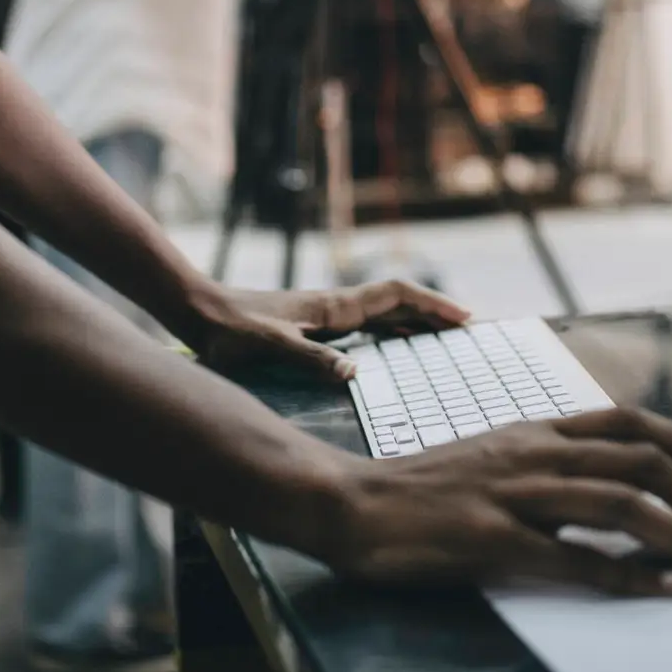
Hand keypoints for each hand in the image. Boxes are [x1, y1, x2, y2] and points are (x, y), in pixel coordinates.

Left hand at [188, 280, 469, 379]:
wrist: (199, 311)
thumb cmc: (230, 330)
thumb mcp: (270, 347)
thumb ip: (310, 359)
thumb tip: (355, 375)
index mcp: (333, 308)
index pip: (396, 296)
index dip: (432, 304)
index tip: (466, 318)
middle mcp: (335, 307)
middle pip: (398, 302)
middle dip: (434, 312)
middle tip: (471, 330)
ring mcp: (325, 315)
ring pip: (384, 312)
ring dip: (415, 320)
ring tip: (445, 337)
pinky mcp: (313, 325)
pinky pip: (366, 324)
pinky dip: (391, 330)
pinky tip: (395, 345)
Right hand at [322, 407, 671, 595]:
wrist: (351, 503)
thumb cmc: (419, 488)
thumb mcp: (488, 456)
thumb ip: (541, 465)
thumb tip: (601, 487)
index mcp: (532, 431)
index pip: (624, 421)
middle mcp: (532, 454)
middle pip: (639, 461)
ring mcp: (515, 494)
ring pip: (622, 503)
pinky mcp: (495, 539)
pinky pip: (578, 557)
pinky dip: (631, 574)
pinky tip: (664, 587)